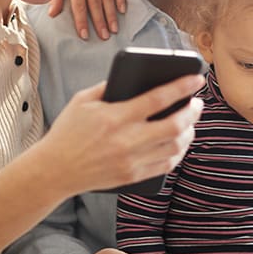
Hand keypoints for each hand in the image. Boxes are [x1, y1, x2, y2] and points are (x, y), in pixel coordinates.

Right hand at [43, 77, 201, 195]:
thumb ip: (108, 86)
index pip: (158, 98)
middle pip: (174, 126)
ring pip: (175, 147)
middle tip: (197, 103)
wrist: (55, 169)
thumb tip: (136, 77)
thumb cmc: (67, 131)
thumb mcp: (82, 100)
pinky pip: (166, 165)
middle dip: (192, 112)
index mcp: (115, 116)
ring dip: (189, 132)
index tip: (197, 78)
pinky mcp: (132, 176)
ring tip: (190, 122)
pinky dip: (178, 152)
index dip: (181, 87)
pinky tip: (179, 142)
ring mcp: (132, 161)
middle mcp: (127, 140)